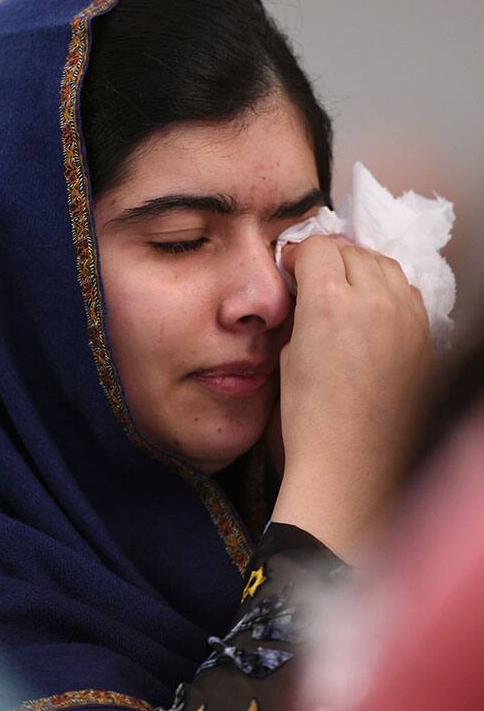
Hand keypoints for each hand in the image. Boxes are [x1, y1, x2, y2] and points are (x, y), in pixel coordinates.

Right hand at [271, 236, 432, 562]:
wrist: (349, 463)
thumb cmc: (307, 417)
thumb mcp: (288, 354)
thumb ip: (300, 311)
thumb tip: (305, 290)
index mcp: (328, 301)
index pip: (318, 247)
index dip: (299, 255)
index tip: (292, 269)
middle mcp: (373, 300)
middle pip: (353, 251)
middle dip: (331, 258)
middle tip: (314, 277)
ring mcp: (405, 318)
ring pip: (386, 267)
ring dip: (363, 269)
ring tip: (346, 290)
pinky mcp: (423, 338)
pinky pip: (407, 295)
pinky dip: (388, 293)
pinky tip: (373, 313)